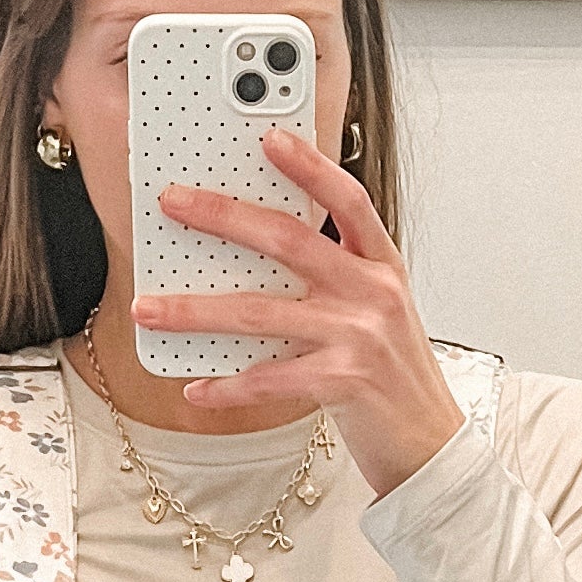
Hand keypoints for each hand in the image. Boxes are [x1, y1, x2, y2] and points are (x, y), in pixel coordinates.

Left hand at [133, 130, 466, 495]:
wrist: (431, 443)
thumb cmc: (395, 375)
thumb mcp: (378, 312)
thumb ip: (335, 279)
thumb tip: (258, 259)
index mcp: (381, 266)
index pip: (347, 199)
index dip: (309, 165)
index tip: (267, 138)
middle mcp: (372, 293)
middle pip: (288, 240)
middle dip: (223, 217)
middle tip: (174, 204)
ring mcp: (359, 337)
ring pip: (261, 312)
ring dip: (196, 311)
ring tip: (150, 309)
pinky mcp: (344, 383)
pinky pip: (269, 379)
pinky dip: (227, 387)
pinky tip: (196, 388)